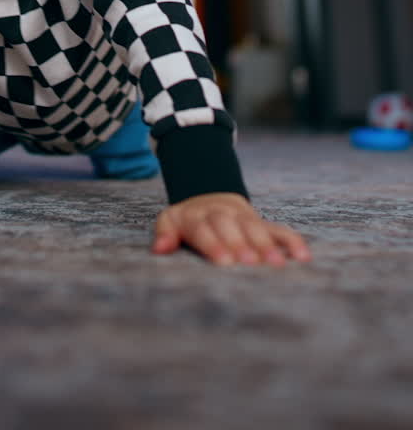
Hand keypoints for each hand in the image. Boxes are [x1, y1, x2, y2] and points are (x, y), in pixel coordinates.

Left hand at [151, 192, 310, 265]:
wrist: (210, 195)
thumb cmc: (188, 219)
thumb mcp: (171, 220)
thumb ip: (165, 234)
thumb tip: (159, 250)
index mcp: (197, 215)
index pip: (204, 228)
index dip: (214, 244)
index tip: (224, 262)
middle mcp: (223, 214)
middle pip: (232, 227)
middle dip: (242, 244)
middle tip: (251, 263)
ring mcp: (244, 217)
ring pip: (256, 228)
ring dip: (267, 245)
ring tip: (276, 265)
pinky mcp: (262, 222)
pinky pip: (279, 230)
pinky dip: (292, 242)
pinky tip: (303, 258)